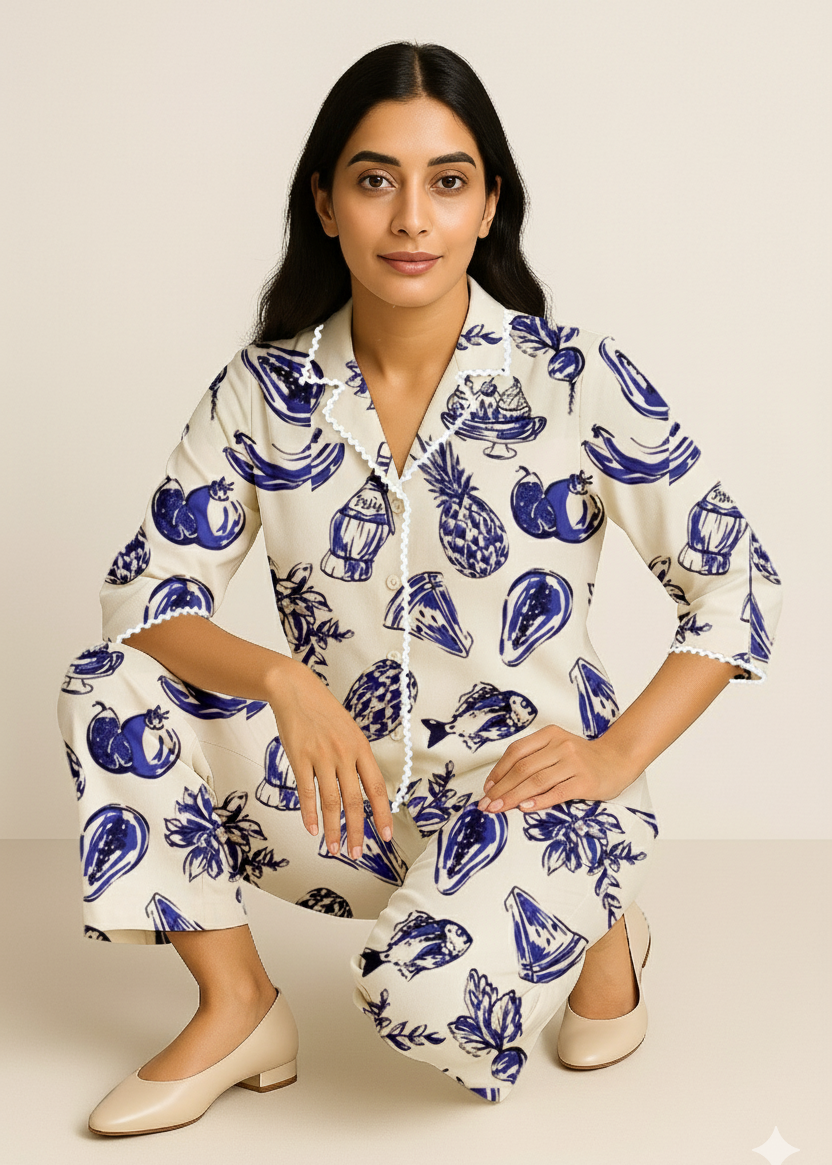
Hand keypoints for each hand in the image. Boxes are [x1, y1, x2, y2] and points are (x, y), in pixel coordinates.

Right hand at [267, 659, 392, 858]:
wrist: (296, 690)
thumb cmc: (323, 712)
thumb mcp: (349, 731)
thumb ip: (356, 758)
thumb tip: (364, 789)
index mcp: (361, 747)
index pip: (376, 787)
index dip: (382, 813)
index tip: (385, 835)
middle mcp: (344, 753)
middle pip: (354, 800)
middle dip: (357, 830)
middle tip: (356, 853)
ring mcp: (322, 756)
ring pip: (331, 800)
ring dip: (333, 829)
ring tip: (334, 848)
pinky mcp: (300, 757)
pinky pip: (307, 791)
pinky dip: (310, 813)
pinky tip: (313, 829)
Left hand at [476, 724, 638, 813]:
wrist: (618, 760)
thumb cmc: (582, 758)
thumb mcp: (557, 748)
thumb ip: (534, 758)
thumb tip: (502, 783)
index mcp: (550, 734)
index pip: (516, 752)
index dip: (498, 771)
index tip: (487, 788)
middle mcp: (561, 746)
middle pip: (523, 768)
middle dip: (501, 788)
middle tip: (487, 804)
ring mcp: (573, 763)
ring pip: (536, 781)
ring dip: (513, 797)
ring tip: (499, 808)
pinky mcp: (584, 781)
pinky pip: (557, 792)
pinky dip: (539, 801)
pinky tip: (526, 808)